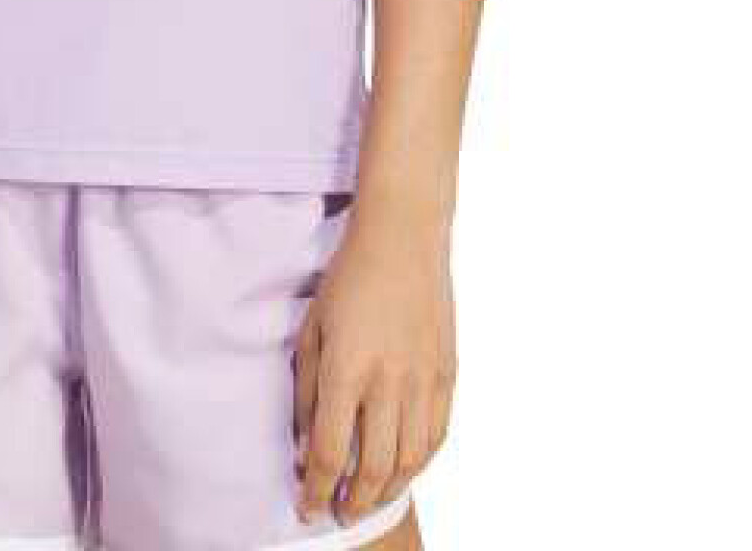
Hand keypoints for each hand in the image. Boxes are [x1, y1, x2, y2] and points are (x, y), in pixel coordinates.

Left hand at [291, 206, 455, 525]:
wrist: (403, 238)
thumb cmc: (349, 278)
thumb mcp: (312, 330)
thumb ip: (307, 393)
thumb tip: (306, 447)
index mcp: (347, 370)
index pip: (331, 453)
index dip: (317, 490)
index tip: (307, 508)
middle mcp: (388, 383)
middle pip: (373, 469)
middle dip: (352, 502)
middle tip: (338, 513)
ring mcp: (423, 380)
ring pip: (410, 461)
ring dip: (387, 491)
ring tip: (368, 500)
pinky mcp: (446, 374)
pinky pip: (436, 436)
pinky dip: (419, 463)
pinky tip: (403, 469)